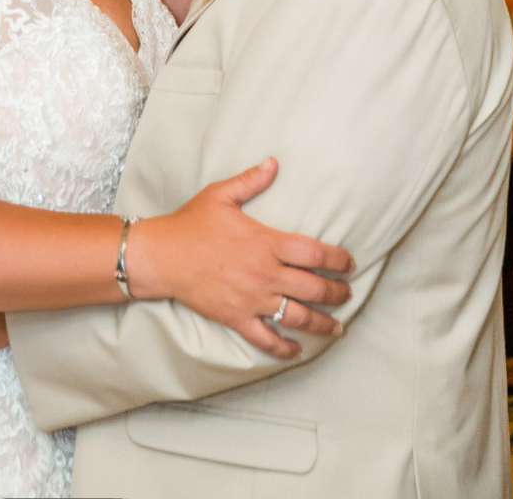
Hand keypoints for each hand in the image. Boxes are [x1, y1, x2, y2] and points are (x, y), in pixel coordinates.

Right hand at [131, 159, 352, 360]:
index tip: (349, 263)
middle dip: (337, 293)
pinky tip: (297, 350)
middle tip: (348, 294)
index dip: (337, 259)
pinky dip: (284, 348)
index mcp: (265, 243)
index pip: (314, 253)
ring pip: (297, 317)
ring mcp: (252, 300)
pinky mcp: (237, 319)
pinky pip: (266, 339)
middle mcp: (265, 274)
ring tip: (338, 326)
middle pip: (313, 288)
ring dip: (322, 323)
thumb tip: (274, 163)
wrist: (162, 257)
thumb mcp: (221, 195)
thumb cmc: (191, 223)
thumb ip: (251, 181)